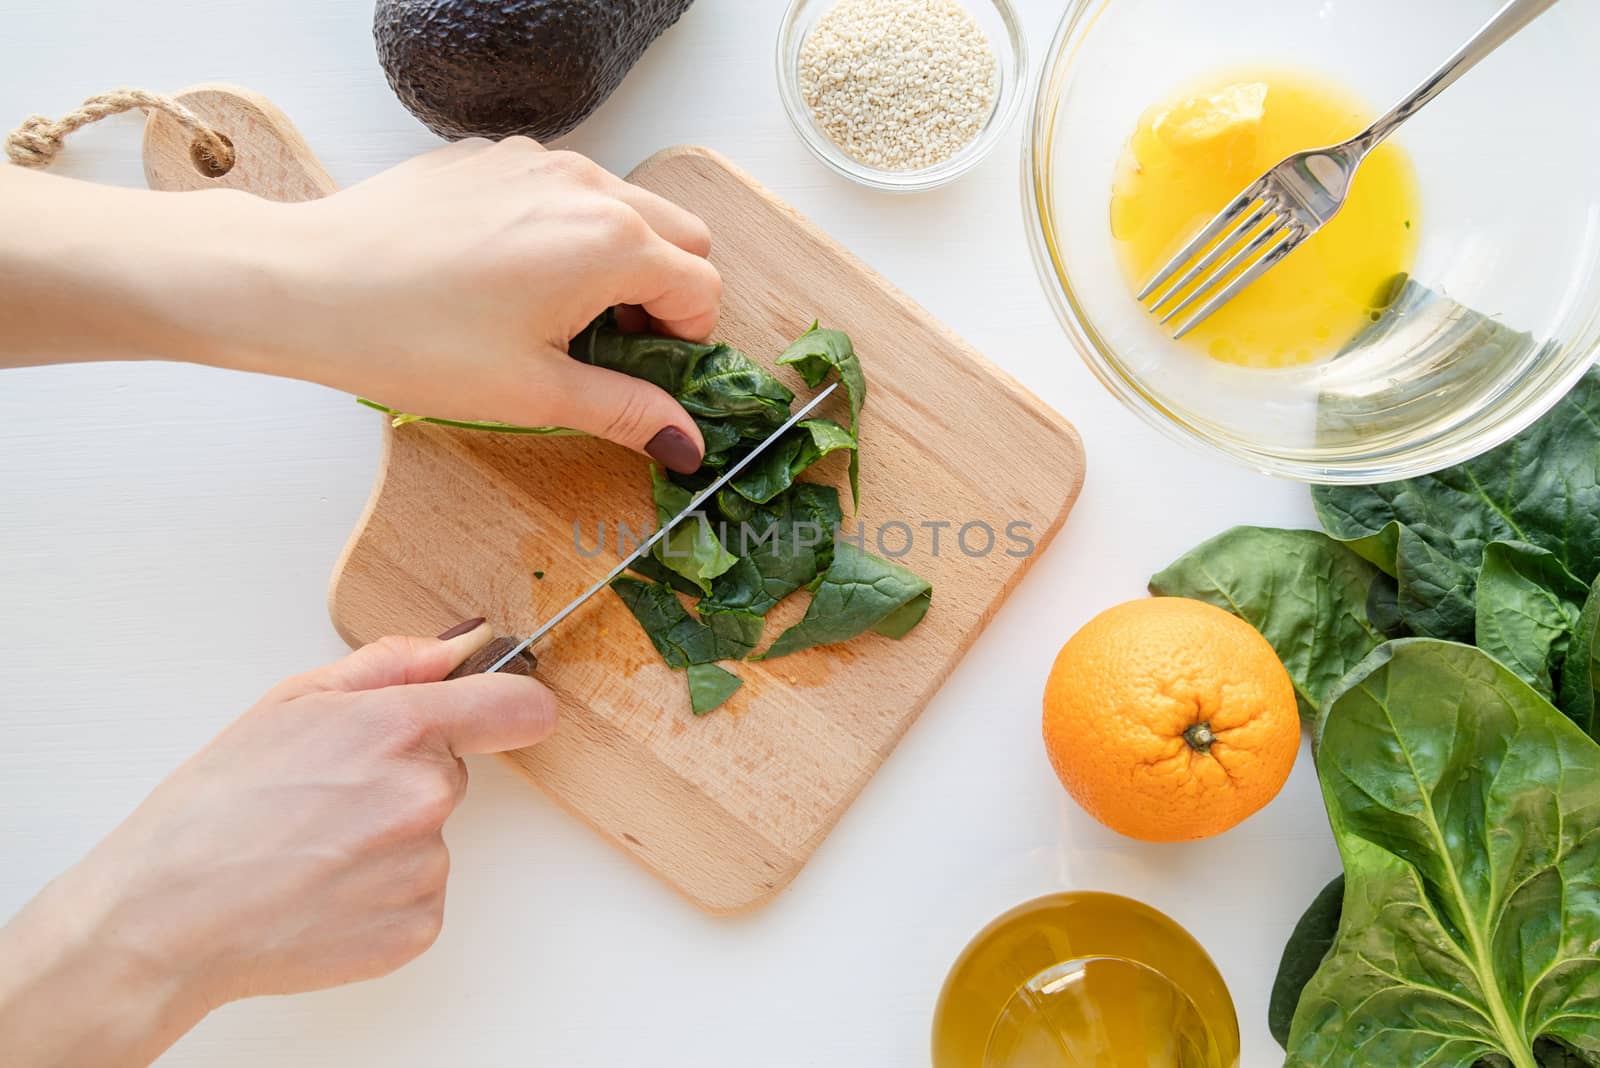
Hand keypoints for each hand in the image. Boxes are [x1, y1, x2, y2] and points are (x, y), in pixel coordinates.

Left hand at [0, 141, 720, 472]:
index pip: (701, 288)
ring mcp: (537, 160)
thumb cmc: (414, 342)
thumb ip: (626, 411)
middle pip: (680, 236)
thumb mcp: (534, 394)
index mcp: (611, 243)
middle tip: (610, 346)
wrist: (304, 283)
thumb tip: (688, 444)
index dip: (684, 343)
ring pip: (624, 205)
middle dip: (666, 293)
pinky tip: (508, 276)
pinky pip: (564, 188)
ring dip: (620, 258)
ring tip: (558, 313)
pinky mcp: (492, 156)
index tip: (640, 374)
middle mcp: (587, 185)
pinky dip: (565, 229)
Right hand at [0, 620, 553, 1066]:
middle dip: (406, 775)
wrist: (168, 915)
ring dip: (391, 838)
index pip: (517, 706)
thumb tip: (458, 646)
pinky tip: (324, 889)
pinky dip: (382, 892)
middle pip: (454, 772)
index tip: (505, 712)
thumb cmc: (216, 807)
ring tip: (314, 848)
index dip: (511, 705)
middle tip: (330, 796)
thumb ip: (390, 664)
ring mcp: (425, 866)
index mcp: (399, 729)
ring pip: (432, 835)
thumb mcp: (291, 702)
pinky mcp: (419, 925)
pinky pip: (421, 892)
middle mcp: (426, 796)